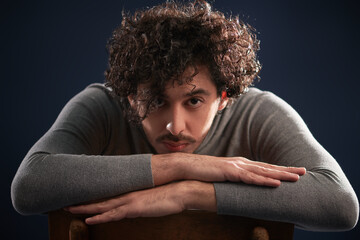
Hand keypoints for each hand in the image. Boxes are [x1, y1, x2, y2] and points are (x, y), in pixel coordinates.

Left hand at [65, 181, 214, 224]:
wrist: (180, 190)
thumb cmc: (168, 195)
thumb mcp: (151, 199)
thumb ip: (141, 202)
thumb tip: (135, 206)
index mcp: (130, 193)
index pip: (107, 196)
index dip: (93, 199)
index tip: (81, 199)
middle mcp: (126, 195)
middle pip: (100, 200)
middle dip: (82, 202)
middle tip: (66, 202)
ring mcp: (129, 201)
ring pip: (102, 206)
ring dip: (85, 208)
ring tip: (69, 208)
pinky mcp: (134, 208)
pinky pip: (113, 214)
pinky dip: (100, 217)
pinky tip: (89, 219)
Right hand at [152, 153, 305, 186]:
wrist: (188, 167)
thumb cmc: (204, 173)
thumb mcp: (222, 177)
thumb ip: (234, 180)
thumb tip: (242, 188)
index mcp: (241, 164)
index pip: (264, 167)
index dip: (279, 169)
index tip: (293, 172)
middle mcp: (241, 163)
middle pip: (268, 167)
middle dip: (287, 169)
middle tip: (304, 172)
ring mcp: (236, 166)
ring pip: (263, 171)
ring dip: (281, 174)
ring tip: (297, 178)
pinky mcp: (230, 172)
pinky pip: (250, 178)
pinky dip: (264, 180)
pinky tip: (276, 183)